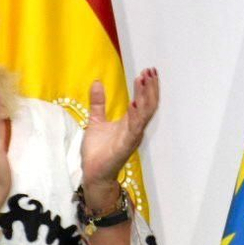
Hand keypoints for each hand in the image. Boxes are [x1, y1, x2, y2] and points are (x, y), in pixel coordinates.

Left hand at [79, 69, 159, 207]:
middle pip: (148, 104)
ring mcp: (132, 137)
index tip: (146, 71)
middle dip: (150, 88)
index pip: (143, 101)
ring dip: (145, 97)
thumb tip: (97, 82)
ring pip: (144, 114)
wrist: (93, 173)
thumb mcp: (96, 121)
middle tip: (150, 71)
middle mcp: (135, 128)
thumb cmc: (97, 151)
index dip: (146, 87)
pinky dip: (136, 116)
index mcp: (130, 122)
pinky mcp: (125, 146)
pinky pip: (134, 129)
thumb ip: (98, 103)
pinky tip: (134, 103)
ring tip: (144, 81)